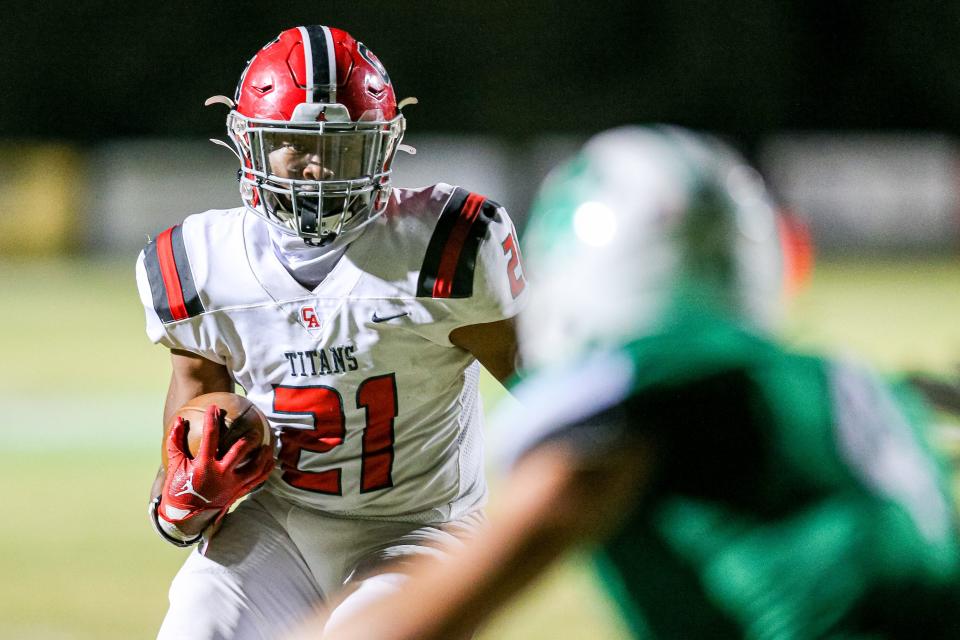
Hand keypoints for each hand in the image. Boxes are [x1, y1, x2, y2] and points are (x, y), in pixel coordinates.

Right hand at [158, 403, 274, 531]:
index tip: (214, 408)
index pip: (210, 438)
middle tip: (255, 430)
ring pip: (255, 468)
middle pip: (240, 452)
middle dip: (249, 438)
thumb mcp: (174, 465)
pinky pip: (257, 481)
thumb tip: (179, 420)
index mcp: (204, 466)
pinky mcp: (238, 493)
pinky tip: (271, 462)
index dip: (212, 421)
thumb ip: (176, 442)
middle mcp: (221, 475)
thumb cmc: (178, 489)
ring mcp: (232, 485)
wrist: (185, 517)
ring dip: (264, 455)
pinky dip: (266, 471)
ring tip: (269, 445)